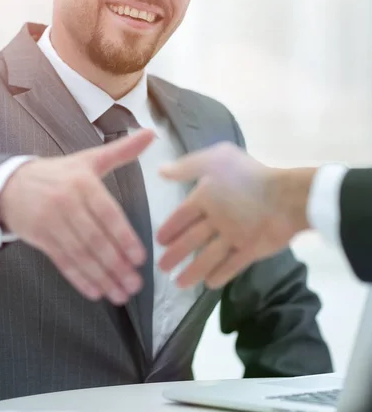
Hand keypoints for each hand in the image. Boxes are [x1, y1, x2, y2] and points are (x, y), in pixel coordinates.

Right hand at [0, 129, 154, 304]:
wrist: (11, 183)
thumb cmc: (58, 173)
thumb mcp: (89, 159)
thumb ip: (122, 151)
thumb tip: (151, 134)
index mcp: (82, 181)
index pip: (108, 214)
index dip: (124, 238)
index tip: (140, 259)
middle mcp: (66, 201)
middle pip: (95, 239)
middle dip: (116, 265)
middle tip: (135, 284)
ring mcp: (51, 221)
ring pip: (80, 254)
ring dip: (102, 277)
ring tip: (120, 294)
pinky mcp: (39, 237)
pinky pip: (62, 262)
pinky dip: (79, 279)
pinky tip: (95, 292)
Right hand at [157, 142, 312, 288]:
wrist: (286, 198)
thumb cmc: (247, 178)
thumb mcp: (215, 161)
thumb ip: (187, 167)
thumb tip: (161, 170)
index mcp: (210, 196)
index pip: (184, 214)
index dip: (171, 226)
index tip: (159, 240)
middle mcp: (220, 217)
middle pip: (193, 238)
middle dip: (177, 252)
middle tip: (161, 266)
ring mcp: (235, 235)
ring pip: (209, 256)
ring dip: (194, 269)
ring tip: (178, 283)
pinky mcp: (251, 250)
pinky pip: (233, 265)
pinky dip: (221, 275)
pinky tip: (208, 285)